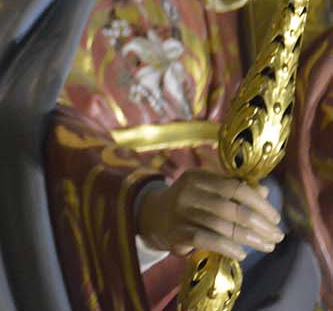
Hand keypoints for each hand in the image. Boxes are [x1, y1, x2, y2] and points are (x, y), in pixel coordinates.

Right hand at [136, 171, 282, 260]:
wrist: (154, 216)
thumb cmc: (190, 201)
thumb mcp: (208, 189)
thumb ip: (234, 189)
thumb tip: (264, 191)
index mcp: (198, 177)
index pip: (235, 186)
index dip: (259, 203)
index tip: (276, 218)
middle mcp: (188, 192)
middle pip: (231, 207)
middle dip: (259, 224)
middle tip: (277, 236)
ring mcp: (181, 212)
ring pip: (221, 225)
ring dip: (249, 238)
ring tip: (267, 246)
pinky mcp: (177, 232)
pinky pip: (207, 240)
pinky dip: (227, 247)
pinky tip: (242, 254)